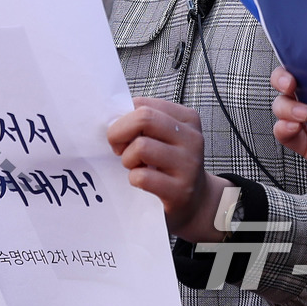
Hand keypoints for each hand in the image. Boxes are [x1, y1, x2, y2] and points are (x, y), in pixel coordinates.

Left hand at [107, 97, 228, 242]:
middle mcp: (192, 138)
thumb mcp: (164, 136)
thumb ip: (143, 122)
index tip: (123, 134)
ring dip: (128, 159)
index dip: (123, 119)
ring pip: (141, 147)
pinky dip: (134, 179)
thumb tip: (111, 115)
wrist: (195, 202)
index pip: (144, 104)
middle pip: (144, 118)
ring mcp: (188, 165)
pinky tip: (142, 182)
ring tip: (134, 166)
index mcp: (187, 119)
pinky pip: (143, 177)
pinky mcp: (180, 191)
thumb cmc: (169, 164)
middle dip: (119, 132)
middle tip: (118, 148)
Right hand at [271, 66, 306, 166]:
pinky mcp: (299, 140)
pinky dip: (283, 128)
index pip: (303, 66)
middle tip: (291, 85)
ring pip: (281, 106)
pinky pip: (281, 131)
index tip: (297, 64)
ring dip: (287, 108)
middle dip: (282, 80)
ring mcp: (303, 119)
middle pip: (284, 82)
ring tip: (304, 115)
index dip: (294, 62)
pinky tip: (294, 128)